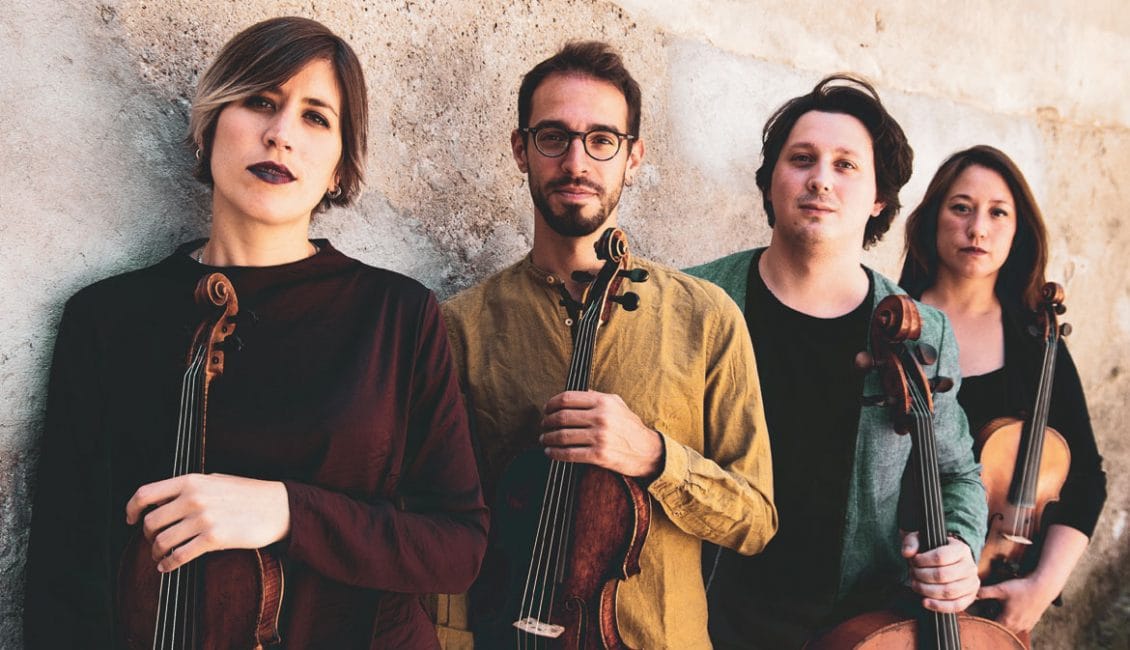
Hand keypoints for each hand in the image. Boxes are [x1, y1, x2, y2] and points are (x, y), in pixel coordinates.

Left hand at [125, 473, 289, 572]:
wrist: (278, 507)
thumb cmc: (248, 494)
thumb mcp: (215, 480)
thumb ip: (189, 489)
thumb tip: (162, 502)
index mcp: (191, 481)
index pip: (146, 494)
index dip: (131, 509)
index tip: (130, 519)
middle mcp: (193, 498)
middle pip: (151, 522)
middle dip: (147, 535)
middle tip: (154, 541)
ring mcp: (203, 518)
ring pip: (162, 540)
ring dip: (156, 552)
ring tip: (160, 556)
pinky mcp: (214, 538)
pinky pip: (179, 555)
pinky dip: (169, 564)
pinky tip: (168, 566)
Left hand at [539, 390, 662, 477]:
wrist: (648, 452)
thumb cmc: (630, 428)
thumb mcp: (618, 405)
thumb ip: (598, 396)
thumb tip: (578, 393)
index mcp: (604, 401)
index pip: (568, 398)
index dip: (551, 404)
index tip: (546, 409)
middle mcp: (601, 417)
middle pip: (562, 417)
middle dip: (547, 422)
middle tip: (543, 426)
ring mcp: (600, 437)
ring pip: (563, 436)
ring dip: (548, 438)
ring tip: (544, 439)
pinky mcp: (599, 455)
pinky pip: (569, 454)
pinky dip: (555, 453)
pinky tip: (550, 452)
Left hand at [902, 532, 979, 612]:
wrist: (948, 561)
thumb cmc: (932, 551)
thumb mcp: (921, 539)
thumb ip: (911, 542)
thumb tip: (907, 553)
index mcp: (961, 549)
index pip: (940, 556)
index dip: (923, 561)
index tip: (914, 561)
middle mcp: (970, 566)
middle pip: (943, 575)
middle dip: (922, 576)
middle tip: (913, 574)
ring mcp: (972, 583)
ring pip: (949, 591)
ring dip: (927, 590)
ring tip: (916, 585)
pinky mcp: (970, 597)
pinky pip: (956, 606)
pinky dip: (939, 606)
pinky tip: (925, 602)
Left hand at [977, 576, 1054, 635]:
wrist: (1043, 588)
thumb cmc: (1021, 589)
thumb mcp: (1000, 589)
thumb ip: (984, 592)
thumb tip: (973, 593)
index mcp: (1007, 621)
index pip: (990, 626)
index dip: (984, 619)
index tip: (981, 610)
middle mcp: (1017, 627)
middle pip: (1000, 628)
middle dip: (994, 620)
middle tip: (990, 608)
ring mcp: (1026, 626)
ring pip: (1011, 628)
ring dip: (1005, 621)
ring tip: (1003, 609)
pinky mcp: (1033, 622)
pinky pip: (1021, 626)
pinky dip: (1016, 621)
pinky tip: (1015, 611)